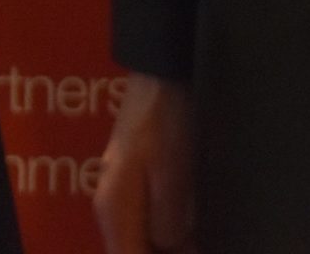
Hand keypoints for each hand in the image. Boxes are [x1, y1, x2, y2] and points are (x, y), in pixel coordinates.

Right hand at [94, 73, 198, 253]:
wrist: (159, 74)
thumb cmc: (164, 120)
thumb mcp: (171, 174)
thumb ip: (169, 220)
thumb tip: (172, 246)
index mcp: (115, 209)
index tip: (188, 252)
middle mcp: (111, 207)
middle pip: (132, 251)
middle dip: (164, 252)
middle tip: (197, 245)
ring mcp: (121, 194)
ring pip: (142, 239)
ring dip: (168, 244)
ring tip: (198, 238)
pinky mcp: (134, 183)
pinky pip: (148, 223)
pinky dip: (168, 233)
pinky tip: (193, 229)